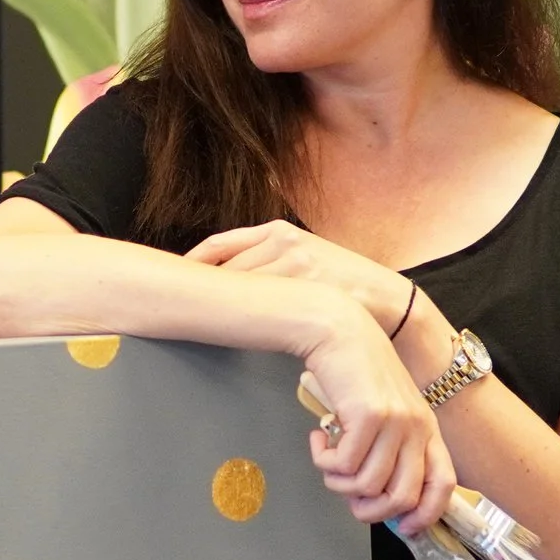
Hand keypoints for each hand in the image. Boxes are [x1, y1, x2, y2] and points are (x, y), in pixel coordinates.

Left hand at [188, 221, 414, 334]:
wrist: (389, 301)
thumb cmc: (341, 284)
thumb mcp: (304, 257)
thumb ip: (266, 260)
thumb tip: (218, 275)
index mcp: (278, 231)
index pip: (219, 246)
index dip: (191, 265)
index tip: (169, 281)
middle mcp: (283, 242)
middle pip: (221, 270)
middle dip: (199, 289)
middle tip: (170, 306)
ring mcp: (293, 265)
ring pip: (237, 289)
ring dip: (215, 306)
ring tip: (191, 321)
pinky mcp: (305, 288)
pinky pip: (258, 307)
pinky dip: (238, 318)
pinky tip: (227, 328)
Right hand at [298, 303, 454, 531]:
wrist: (339, 330)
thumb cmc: (357, 370)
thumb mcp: (385, 408)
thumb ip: (388, 445)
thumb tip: (374, 491)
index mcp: (426, 427)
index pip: (443, 484)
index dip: (425, 514)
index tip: (401, 528)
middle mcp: (417, 427)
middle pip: (402, 496)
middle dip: (370, 510)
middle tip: (347, 497)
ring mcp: (394, 422)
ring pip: (367, 485)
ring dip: (338, 482)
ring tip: (327, 459)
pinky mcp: (367, 416)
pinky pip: (343, 465)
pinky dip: (323, 460)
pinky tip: (317, 438)